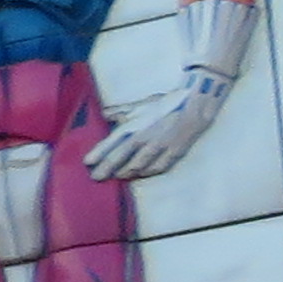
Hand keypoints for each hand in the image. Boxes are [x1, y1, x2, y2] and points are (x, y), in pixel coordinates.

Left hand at [85, 69, 234, 186]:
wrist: (195, 103)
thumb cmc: (165, 104)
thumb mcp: (140, 105)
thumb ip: (121, 111)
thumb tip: (104, 114)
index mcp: (134, 125)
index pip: (111, 143)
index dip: (98, 154)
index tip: (87, 163)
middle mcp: (144, 137)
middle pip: (121, 158)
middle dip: (107, 169)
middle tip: (96, 178)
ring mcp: (160, 146)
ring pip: (139, 165)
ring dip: (126, 172)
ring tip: (117, 177)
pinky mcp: (174, 152)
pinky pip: (158, 166)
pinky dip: (148, 172)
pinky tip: (141, 174)